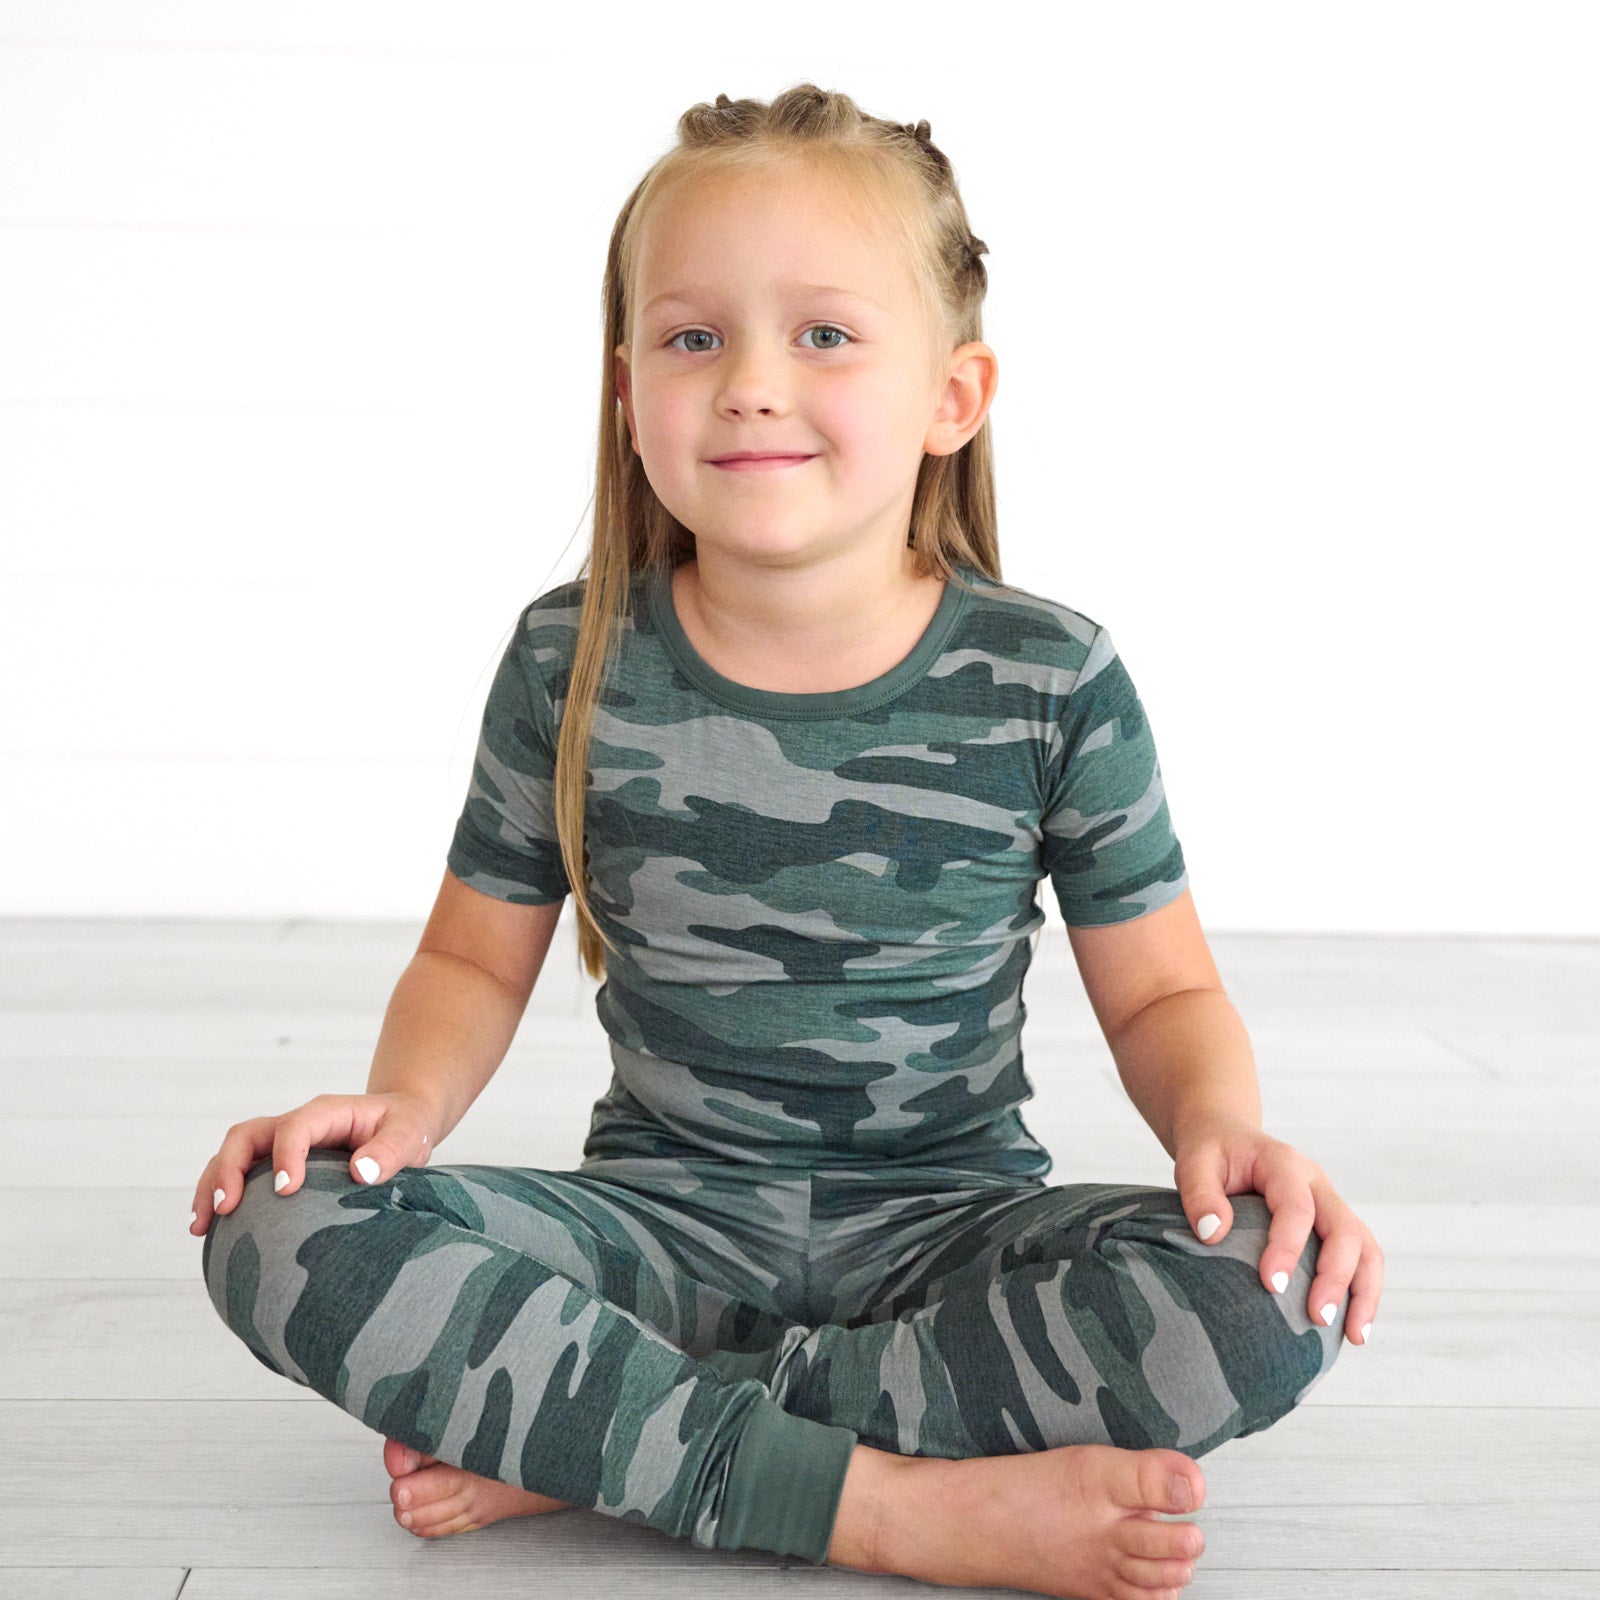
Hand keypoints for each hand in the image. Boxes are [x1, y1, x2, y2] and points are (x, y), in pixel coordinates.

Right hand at [189, 1091, 434, 1235]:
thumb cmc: (406, 1128)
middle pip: (247, 1135)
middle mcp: (297, 1125)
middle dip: (228, 1169)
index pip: (295, 1126)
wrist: (402, 1124)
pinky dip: (219, 1198)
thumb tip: (362, 1173)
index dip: (286, 1155)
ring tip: (200, 1226)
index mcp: (327, 1113)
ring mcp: (281, 1144)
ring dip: (211, 1186)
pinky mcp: (276, 1165)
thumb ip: (392, 1150)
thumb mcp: (411, 1133)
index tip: (286, 1191)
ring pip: (233, 1155)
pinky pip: (240, 1176)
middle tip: (226, 1208)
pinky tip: (209, 1232)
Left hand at [1172, 1113, 1383, 1344]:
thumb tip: (1212, 1234)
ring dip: (1363, 1291)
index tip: (1271, 1285)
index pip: (1297, 1207)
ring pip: (1364, 1245)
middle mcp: (1316, 1182)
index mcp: (1283, 1163)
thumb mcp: (1193, 1162)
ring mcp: (1329, 1203)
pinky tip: (1352, 1327)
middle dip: (1334, 1276)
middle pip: (1343, 1229)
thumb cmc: (1211, 1154)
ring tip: (1354, 1336)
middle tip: (1316, 1318)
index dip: (1287, 1246)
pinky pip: (1361, 1256)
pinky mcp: (1332, 1224)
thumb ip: (1199, 1193)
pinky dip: (1362, 1290)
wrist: (1227, 1137)